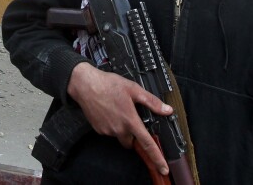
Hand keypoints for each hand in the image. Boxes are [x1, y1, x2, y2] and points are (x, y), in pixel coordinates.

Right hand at [67, 62, 171, 176]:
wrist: (85, 84)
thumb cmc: (107, 84)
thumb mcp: (133, 89)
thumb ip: (152, 101)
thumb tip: (166, 110)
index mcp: (130, 120)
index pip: (147, 144)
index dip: (157, 158)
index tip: (163, 168)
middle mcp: (119, 129)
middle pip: (131, 142)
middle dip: (133, 136)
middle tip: (131, 120)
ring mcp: (107, 130)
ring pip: (119, 136)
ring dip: (121, 128)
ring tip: (117, 110)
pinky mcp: (98, 129)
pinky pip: (109, 132)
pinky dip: (111, 125)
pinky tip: (109, 112)